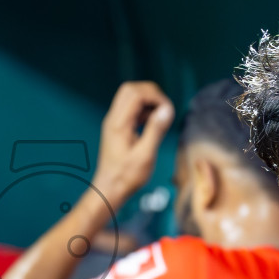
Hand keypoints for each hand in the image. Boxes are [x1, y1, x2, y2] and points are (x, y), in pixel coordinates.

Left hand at [91, 81, 175, 206]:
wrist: (110, 189)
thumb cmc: (127, 177)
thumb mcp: (145, 155)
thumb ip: (156, 130)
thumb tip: (167, 109)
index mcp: (119, 124)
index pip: (136, 93)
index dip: (156, 97)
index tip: (168, 111)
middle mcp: (113, 119)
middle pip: (131, 89)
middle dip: (151, 94)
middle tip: (165, 110)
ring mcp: (114, 122)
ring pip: (130, 96)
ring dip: (148, 101)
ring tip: (160, 117)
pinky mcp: (117, 127)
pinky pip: (130, 108)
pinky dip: (143, 109)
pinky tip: (153, 123)